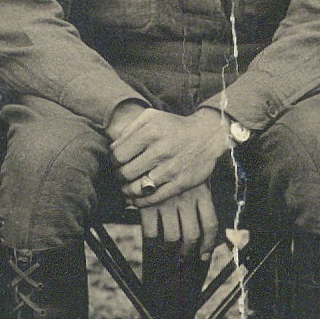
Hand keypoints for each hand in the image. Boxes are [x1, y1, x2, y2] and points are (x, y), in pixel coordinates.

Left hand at [109, 105, 234, 216]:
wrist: (208, 136)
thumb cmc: (173, 127)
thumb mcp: (151, 117)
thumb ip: (129, 129)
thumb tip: (112, 148)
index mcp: (151, 132)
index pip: (118, 155)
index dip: (113, 161)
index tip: (117, 162)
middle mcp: (161, 150)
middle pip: (125, 173)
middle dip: (119, 177)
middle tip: (121, 176)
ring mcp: (172, 168)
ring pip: (137, 188)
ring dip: (127, 191)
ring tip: (126, 188)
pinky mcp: (181, 183)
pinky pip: (153, 198)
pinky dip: (140, 201)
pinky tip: (136, 198)